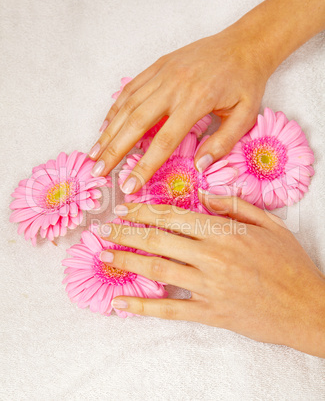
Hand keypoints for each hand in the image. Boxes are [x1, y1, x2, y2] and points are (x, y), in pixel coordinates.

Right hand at [89, 26, 269, 192]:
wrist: (245, 44)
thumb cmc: (245, 81)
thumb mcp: (245, 115)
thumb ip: (222, 143)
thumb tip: (198, 168)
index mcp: (196, 101)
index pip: (164, 141)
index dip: (145, 166)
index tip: (130, 184)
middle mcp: (173, 86)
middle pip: (136, 123)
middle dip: (114, 150)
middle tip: (98, 171)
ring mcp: (163, 74)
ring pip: (127, 106)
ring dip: (108, 131)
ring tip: (94, 153)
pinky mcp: (158, 66)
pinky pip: (131, 89)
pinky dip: (115, 108)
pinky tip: (106, 125)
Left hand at [99, 194, 324, 356]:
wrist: (308, 308)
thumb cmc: (290, 264)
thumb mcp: (270, 224)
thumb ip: (235, 206)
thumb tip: (205, 194)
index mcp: (225, 232)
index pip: (175, 216)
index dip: (146, 211)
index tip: (126, 207)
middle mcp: (212, 257)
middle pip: (159, 240)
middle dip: (127, 232)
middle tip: (103, 228)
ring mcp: (209, 286)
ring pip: (158, 269)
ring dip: (127, 260)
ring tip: (103, 255)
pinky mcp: (210, 313)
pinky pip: (170, 310)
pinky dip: (143, 306)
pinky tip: (120, 303)